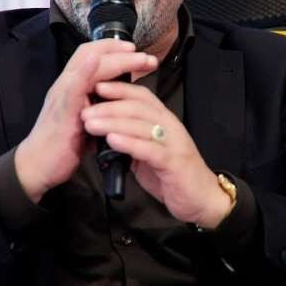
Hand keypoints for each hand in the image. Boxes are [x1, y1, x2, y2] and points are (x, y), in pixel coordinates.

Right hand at [14, 40, 157, 202]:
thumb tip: (120, 99)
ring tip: (140, 59)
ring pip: (88, 65)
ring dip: (116, 59)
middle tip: (148, 57)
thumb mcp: (86, 119)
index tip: (136, 51)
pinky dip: (85, 71)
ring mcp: (63, 94)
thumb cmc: (63, 144)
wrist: (38, 165)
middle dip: (122, 52)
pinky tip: (95, 62)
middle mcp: (66, 83)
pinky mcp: (62, 110)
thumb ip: (98, 104)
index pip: (91, 54)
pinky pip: (73, 86)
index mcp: (72, 85)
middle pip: (93, 53)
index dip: (113, 48)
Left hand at [81, 81, 232, 227]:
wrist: (202, 199)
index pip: (141, 96)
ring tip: (90, 123)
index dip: (118, 89)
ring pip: (141, 125)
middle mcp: (170, 126)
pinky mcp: (174, 162)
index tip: (94, 86)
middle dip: (109, 106)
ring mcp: (173, 143)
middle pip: (137, 107)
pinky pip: (150, 149)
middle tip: (84, 111)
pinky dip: (129, 143)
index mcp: (163, 120)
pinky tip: (111, 141)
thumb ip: (131, 138)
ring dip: (113, 122)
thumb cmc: (172, 174)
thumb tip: (104, 130)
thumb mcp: (149, 151)